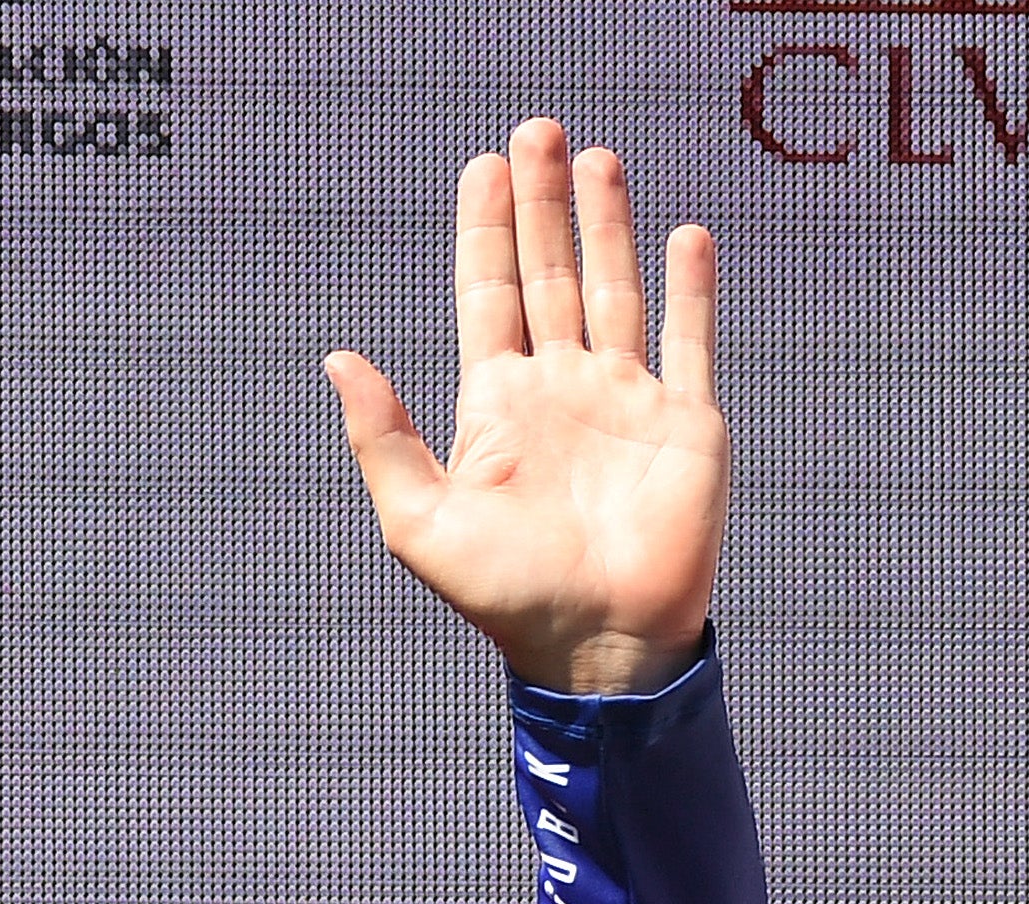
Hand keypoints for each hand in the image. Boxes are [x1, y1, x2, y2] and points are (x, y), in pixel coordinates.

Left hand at [326, 121, 724, 696]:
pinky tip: (681, 236)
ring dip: (606, 226)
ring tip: (596, 159)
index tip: (483, 166)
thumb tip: (338, 360)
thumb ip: (382, 438)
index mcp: (497, 408)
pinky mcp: (686, 422)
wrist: (599, 647)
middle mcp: (561, 391)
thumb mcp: (421, 521)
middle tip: (536, 130)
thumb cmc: (506, 599)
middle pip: (548, 275)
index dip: (485, 230)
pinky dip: (690, 288)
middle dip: (542, 204)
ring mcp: (625, 401)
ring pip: (613, 290)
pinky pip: (689, 340)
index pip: (488, 296)